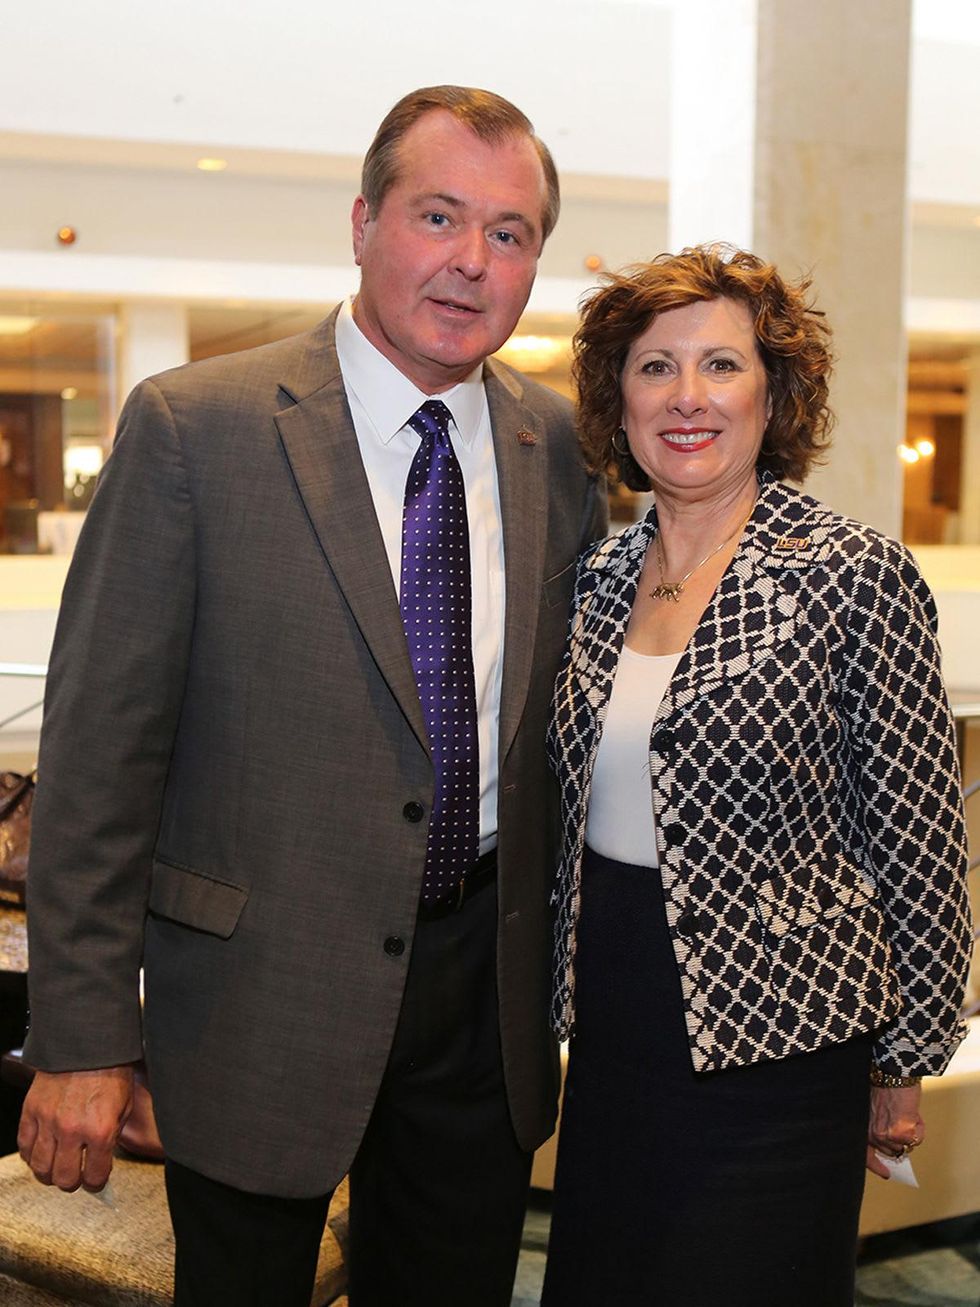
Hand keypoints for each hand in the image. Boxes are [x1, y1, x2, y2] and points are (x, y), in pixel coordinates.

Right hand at [18, 1066, 135, 1192]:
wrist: (88, 1044)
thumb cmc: (111, 1072)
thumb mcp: (124, 1107)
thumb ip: (111, 1137)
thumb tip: (100, 1161)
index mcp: (100, 1130)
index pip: (94, 1177)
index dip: (96, 1182)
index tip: (95, 1179)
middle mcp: (72, 1130)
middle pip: (63, 1179)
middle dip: (72, 1182)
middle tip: (76, 1175)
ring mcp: (48, 1121)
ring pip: (40, 1168)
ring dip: (49, 1173)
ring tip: (57, 1166)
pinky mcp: (31, 1111)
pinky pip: (24, 1147)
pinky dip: (31, 1155)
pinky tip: (42, 1151)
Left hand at [866, 1083, 923, 1178]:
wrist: (894, 1075)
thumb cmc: (885, 1086)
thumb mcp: (876, 1109)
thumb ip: (880, 1126)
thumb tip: (893, 1145)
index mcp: (863, 1127)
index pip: (866, 1154)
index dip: (876, 1166)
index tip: (886, 1173)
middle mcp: (872, 1134)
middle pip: (892, 1150)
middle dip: (900, 1140)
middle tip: (903, 1121)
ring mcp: (886, 1135)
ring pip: (905, 1146)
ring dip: (910, 1132)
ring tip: (906, 1113)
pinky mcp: (901, 1134)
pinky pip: (917, 1139)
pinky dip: (919, 1128)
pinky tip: (913, 1113)